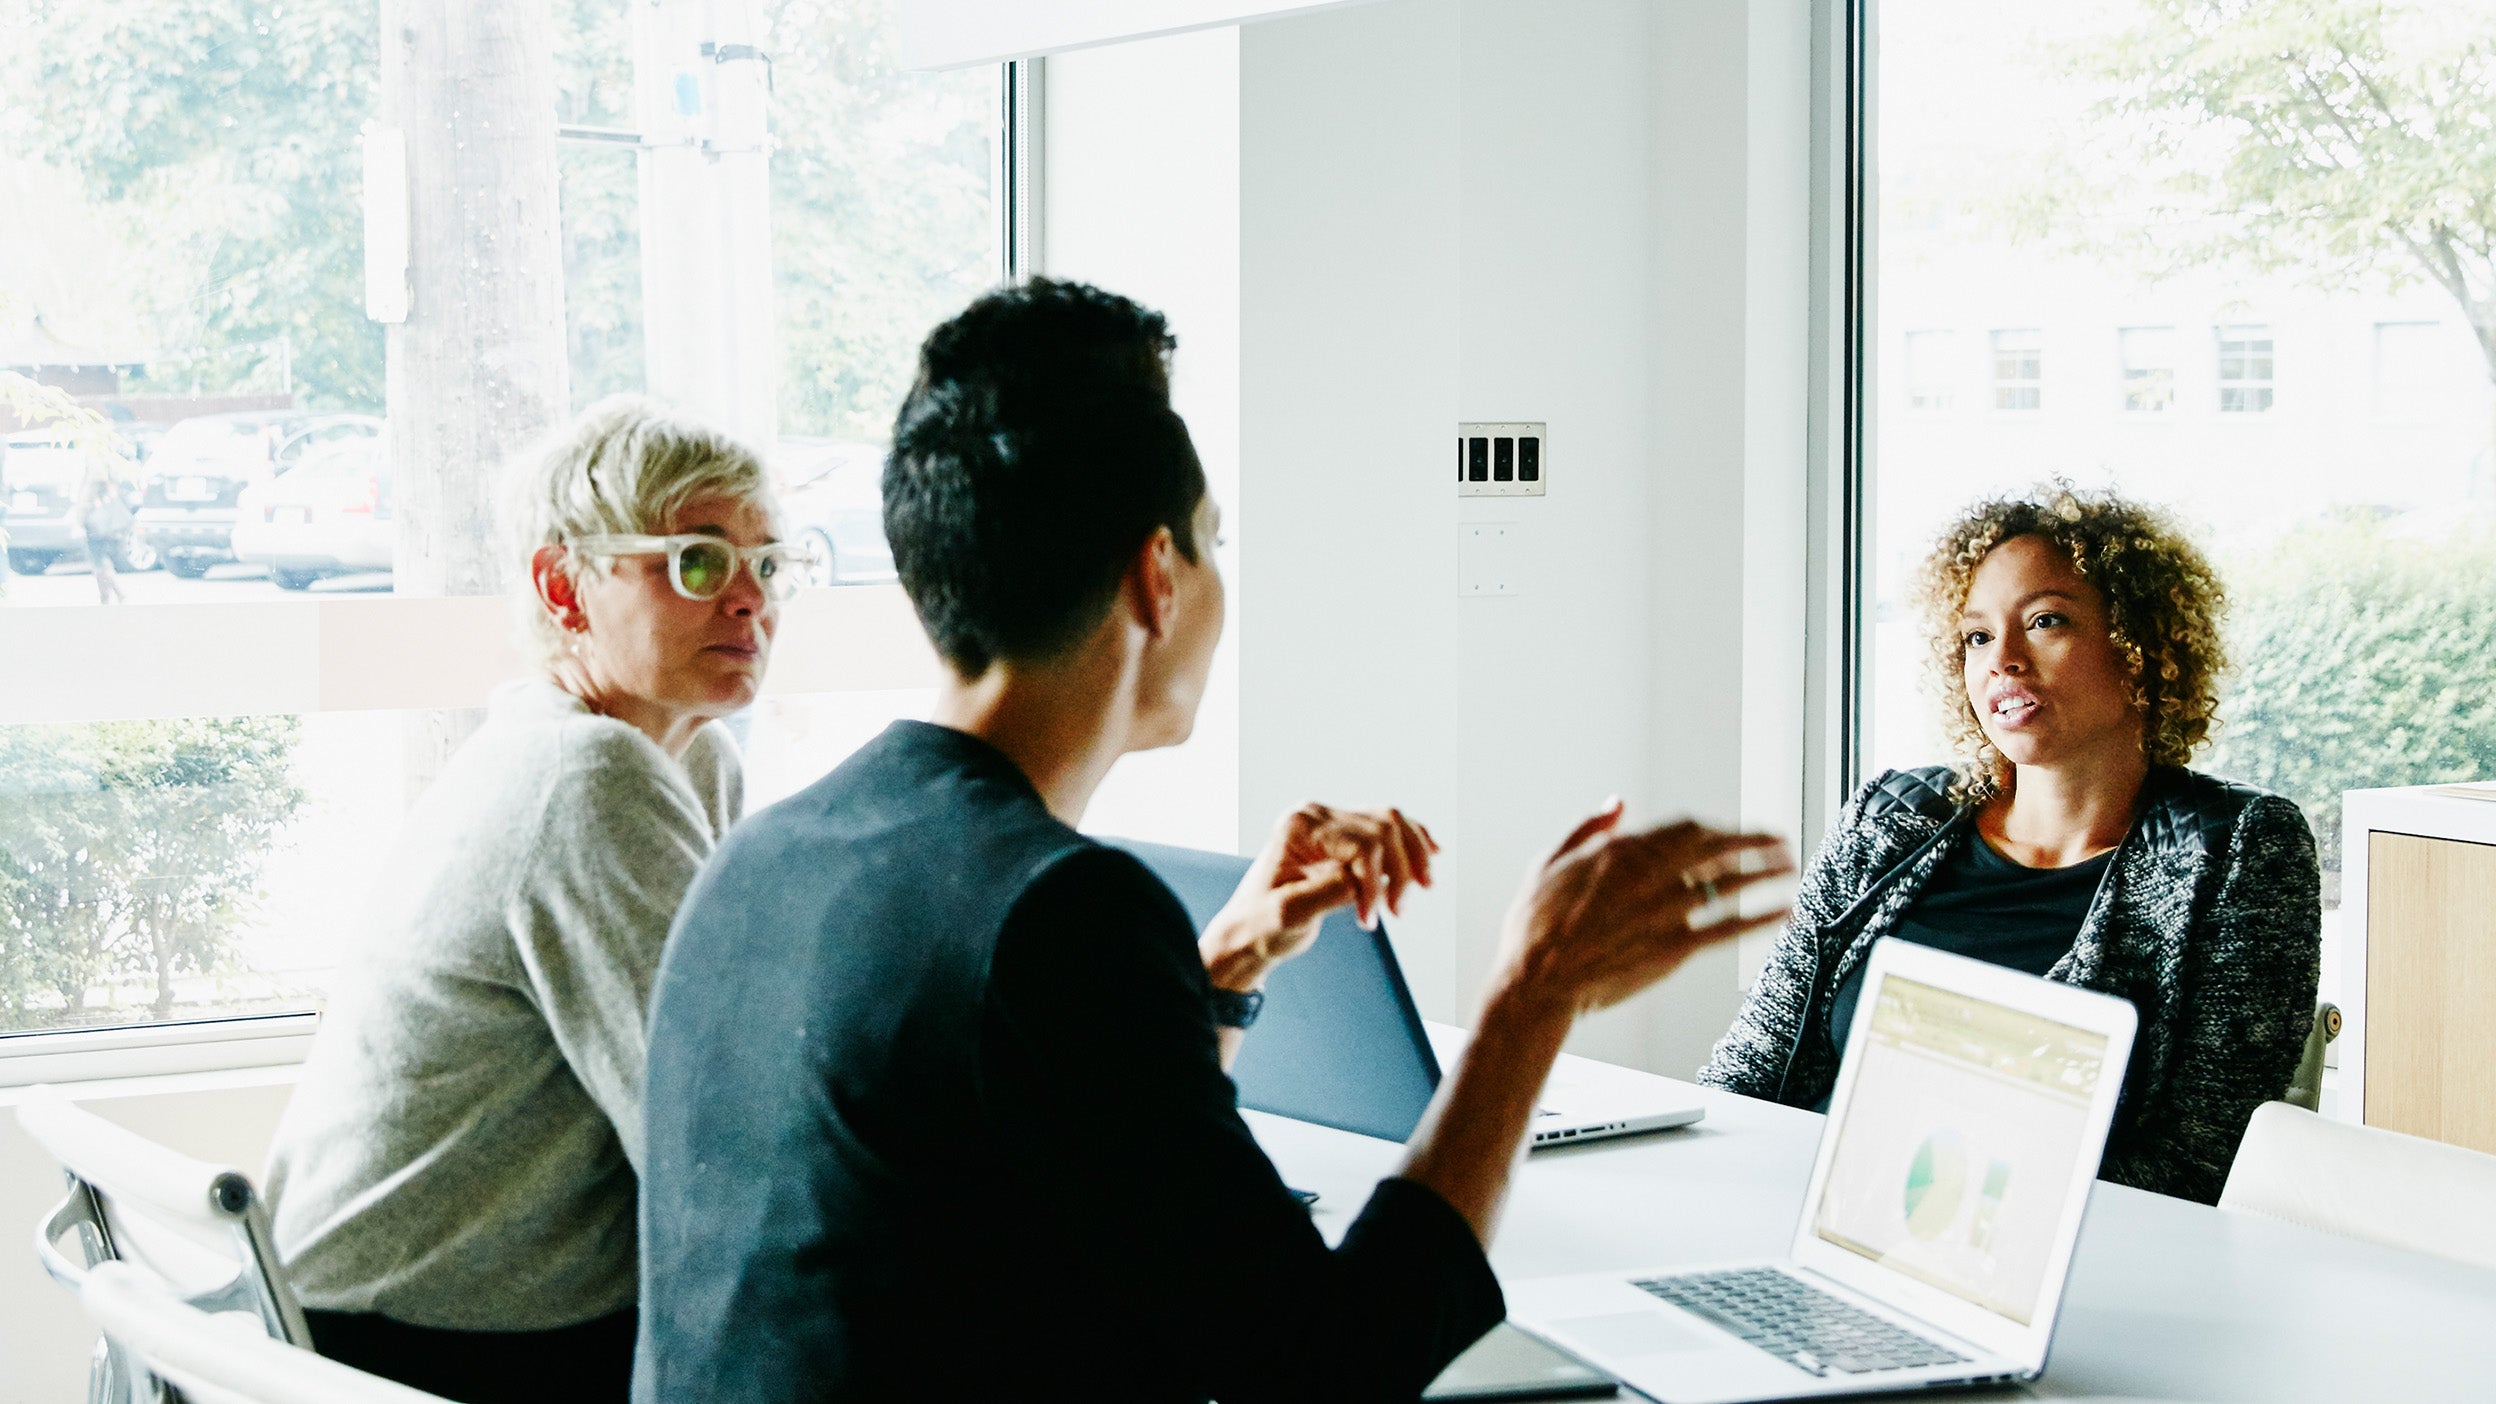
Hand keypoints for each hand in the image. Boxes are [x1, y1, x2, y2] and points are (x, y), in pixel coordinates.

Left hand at [1200, 803, 1438, 991]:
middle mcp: (1317, 815)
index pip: (1362, 842)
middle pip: (1384, 827)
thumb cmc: (1260, 925)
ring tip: (1423, 888)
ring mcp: (1332, 822)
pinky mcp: (1344, 837)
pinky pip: (1388, 829)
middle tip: (1398, 912)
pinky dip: (1413, 841)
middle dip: (1401, 870)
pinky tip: (1434, 854)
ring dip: (1414, 856)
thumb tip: (1362, 880)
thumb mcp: (1288, 914)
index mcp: (1299, 825)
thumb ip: (1326, 892)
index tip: (1371, 919)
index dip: (1376, 881)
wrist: (1250, 932)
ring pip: (1392, 823)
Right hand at [1487, 800, 1793, 1020]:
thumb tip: (1617, 804)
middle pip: (1718, 848)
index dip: (1714, 829)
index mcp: (1621, 850)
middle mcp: (1650, 875)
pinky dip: (1761, 918)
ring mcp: (1666, 912)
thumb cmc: (1534, 926)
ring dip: (1767, 871)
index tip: (1729, 835)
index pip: (1685, 829)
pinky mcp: (1674, 948)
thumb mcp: (1550, 862)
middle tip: (1780, 839)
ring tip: (1791, 867)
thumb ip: (1587, 829)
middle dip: (1755, 840)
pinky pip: (1729, 928)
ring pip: (1730, 883)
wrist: (1537, 981)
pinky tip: (1784, 912)